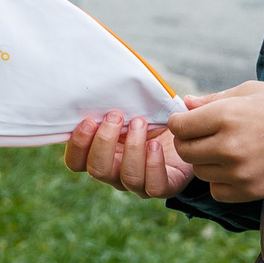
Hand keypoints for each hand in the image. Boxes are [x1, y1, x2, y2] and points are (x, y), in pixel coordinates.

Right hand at [64, 108, 194, 198]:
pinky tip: (155, 145)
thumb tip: (110, 75)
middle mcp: (116, 172)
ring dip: (132, 148)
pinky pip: (154, 186)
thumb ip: (120, 98)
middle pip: (97, 170)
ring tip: (141, 122)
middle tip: (117, 115)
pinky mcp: (166, 186)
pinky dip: (153, 164)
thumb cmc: (153, 115)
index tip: (88, 120)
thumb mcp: (134, 105)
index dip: (78, 145)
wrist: (187, 134)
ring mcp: (140, 183)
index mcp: (102, 154)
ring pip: (127, 178)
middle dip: (105, 141)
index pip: (76, 162)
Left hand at [166, 82, 263, 201]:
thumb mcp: (249, 90)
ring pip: (199, 172)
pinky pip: (217, 191)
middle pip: (185, 152)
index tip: (190, 122)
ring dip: (206, 162)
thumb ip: (213, 99)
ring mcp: (239, 172)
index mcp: (225, 116)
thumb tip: (185, 105)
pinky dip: (220, 182)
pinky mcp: (250, 191)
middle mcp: (229, 145)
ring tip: (225, 150)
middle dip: (188, 143)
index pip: (179, 127)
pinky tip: (234, 168)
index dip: (180, 123)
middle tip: (205, 137)